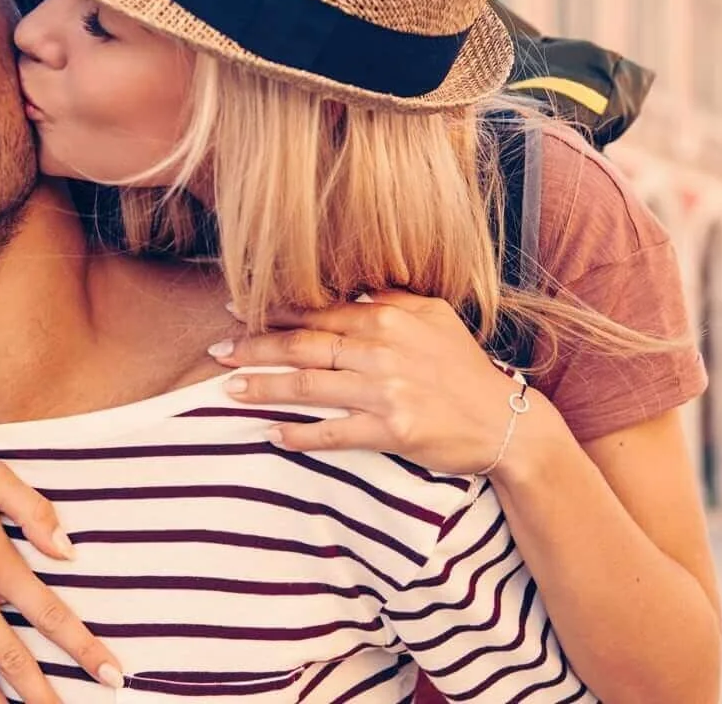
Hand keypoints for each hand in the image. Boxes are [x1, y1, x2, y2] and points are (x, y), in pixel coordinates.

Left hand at [210, 290, 536, 475]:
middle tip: (216, 352)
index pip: (318, 312)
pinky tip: (272, 435)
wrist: (505, 421)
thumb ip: (391, 299)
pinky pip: (334, 433)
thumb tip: (350, 287)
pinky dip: (300, 434)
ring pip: (309, 387)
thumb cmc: (465, 368)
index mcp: (388, 319)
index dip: (272, 311)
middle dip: (254, 347)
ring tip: (228, 391)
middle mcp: (383, 351)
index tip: (234, 310)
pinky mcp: (392, 432)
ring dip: (263, 389)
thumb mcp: (435, 317)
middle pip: (303, 346)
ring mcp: (386, 392)